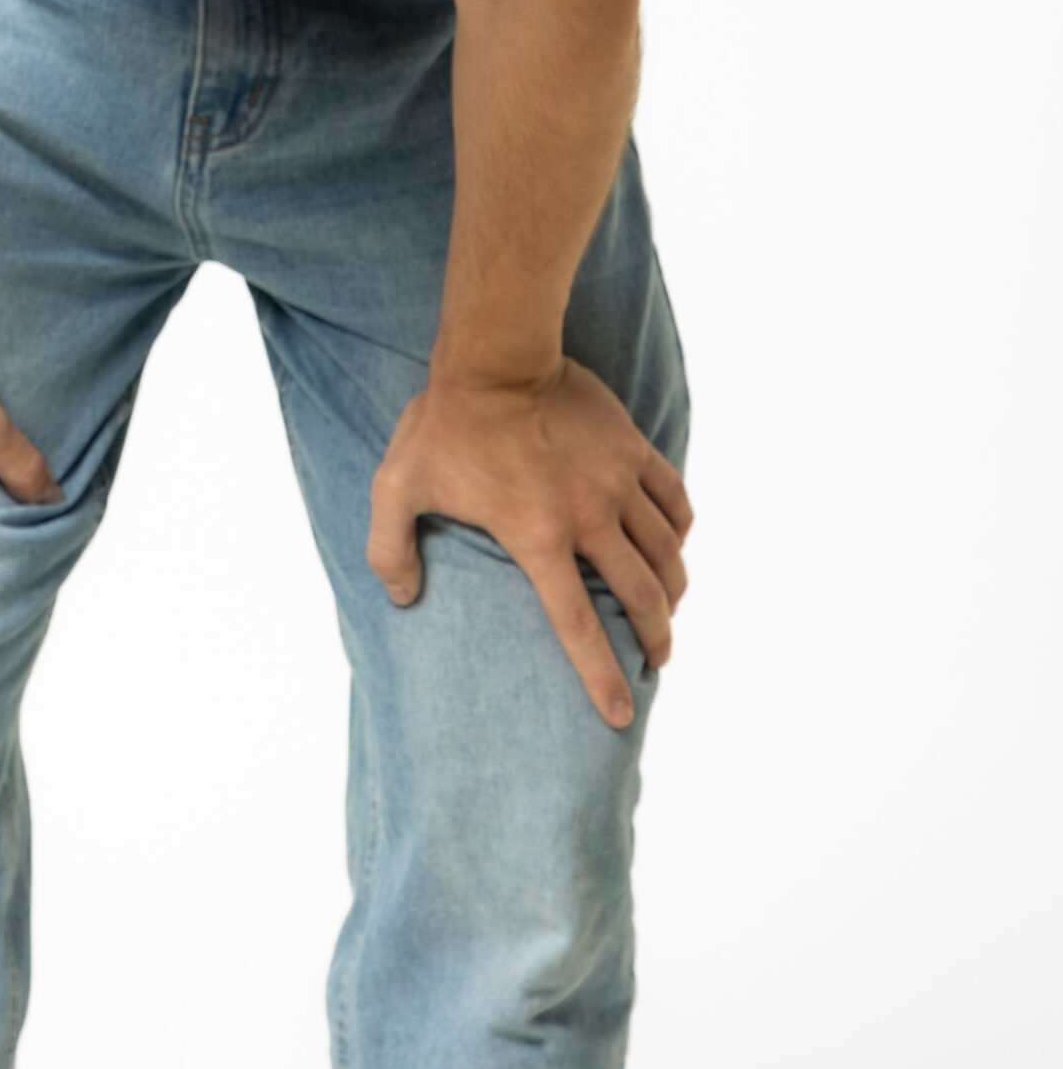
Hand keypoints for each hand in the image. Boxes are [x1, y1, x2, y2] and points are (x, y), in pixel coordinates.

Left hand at [367, 357, 692, 729]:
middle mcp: (589, 516)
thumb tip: (402, 598)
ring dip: (673, 591)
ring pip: (666, 552)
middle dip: (656, 640)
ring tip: (669, 614)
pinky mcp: (631, 448)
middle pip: (642, 596)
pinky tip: (674, 545)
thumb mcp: (396, 487)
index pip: (579, 626)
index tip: (620, 714)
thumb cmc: (445, 423)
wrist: (496, 354)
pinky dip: (680, 531)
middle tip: (657, 663)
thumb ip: (389, 550)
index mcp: (538, 537)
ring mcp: (616, 480)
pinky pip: (674, 499)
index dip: (601, 677)